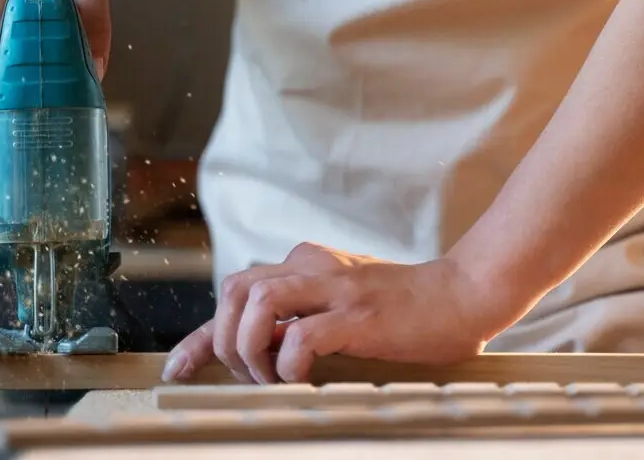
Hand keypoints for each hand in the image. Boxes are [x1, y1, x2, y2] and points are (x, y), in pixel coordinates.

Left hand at [162, 242, 509, 384]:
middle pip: (235, 290)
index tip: (179, 367)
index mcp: (308, 264)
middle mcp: (314, 268)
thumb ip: (306, 316)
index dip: (202, 335)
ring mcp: (335, 289)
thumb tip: (261, 350)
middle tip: (249, 377)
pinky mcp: (357, 313)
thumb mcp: (346, 305)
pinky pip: (301, 335)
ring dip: (252, 349)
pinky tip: (305, 378)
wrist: (464, 294)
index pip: (237, 292)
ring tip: (272, 378)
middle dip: (225, 340)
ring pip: (258, 303)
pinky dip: (290, 364)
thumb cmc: (408, 308)